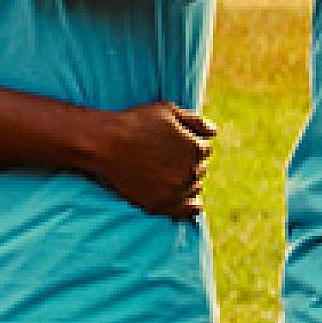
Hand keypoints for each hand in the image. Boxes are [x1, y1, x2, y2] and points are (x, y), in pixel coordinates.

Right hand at [90, 101, 214, 218]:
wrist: (106, 143)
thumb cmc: (137, 122)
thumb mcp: (169, 111)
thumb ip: (196, 122)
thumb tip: (215, 132)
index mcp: (195, 148)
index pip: (204, 150)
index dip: (190, 145)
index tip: (175, 144)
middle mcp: (189, 172)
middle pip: (200, 170)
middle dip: (189, 163)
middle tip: (168, 158)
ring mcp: (175, 190)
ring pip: (193, 189)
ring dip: (187, 182)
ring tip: (169, 175)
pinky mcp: (160, 204)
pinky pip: (185, 211)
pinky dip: (191, 207)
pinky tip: (192, 205)